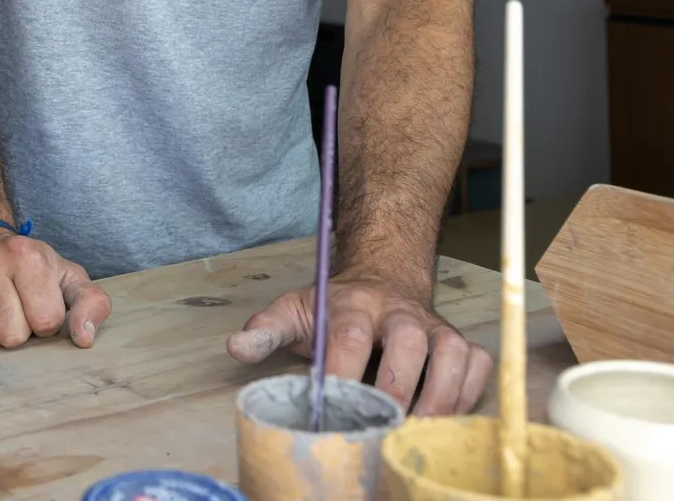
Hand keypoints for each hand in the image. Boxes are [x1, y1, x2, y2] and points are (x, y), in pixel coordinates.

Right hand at [0, 230, 110, 348]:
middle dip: (17, 330)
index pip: (46, 321)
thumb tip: (84, 339)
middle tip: (14, 308)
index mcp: (27, 255)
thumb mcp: (68, 276)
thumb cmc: (30, 267)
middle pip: (11, 336)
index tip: (38, 303)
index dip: (46, 320)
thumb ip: (90, 303)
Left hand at [227, 272, 492, 414]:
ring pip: (452, 354)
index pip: (350, 335)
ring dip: (440, 396)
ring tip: (418, 432)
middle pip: (409, 341)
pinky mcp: (461, 343)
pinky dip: (468, 393)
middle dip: (398, 386)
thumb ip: (266, 331)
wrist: (382, 282)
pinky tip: (445, 421)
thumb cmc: (335, 310)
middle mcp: (399, 313)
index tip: (331, 405)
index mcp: (352, 305)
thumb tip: (237, 348)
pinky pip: (478, 365)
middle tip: (383, 425)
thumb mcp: (294, 312)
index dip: (343, 371)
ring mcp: (435, 327)